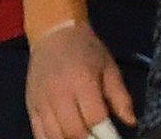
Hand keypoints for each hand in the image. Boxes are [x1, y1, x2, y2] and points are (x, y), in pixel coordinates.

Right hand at [26, 23, 135, 138]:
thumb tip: (131, 122)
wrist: (53, 33)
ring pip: (55, 135)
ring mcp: (41, 100)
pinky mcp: (30, 104)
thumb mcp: (109, 67)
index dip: (107, 134)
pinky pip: (38, 132)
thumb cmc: (85, 50)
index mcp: (81, 81)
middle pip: (73, 131)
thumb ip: (120, 96)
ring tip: (82, 137)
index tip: (114, 137)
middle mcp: (58, 92)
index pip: (94, 118)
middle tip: (99, 137)